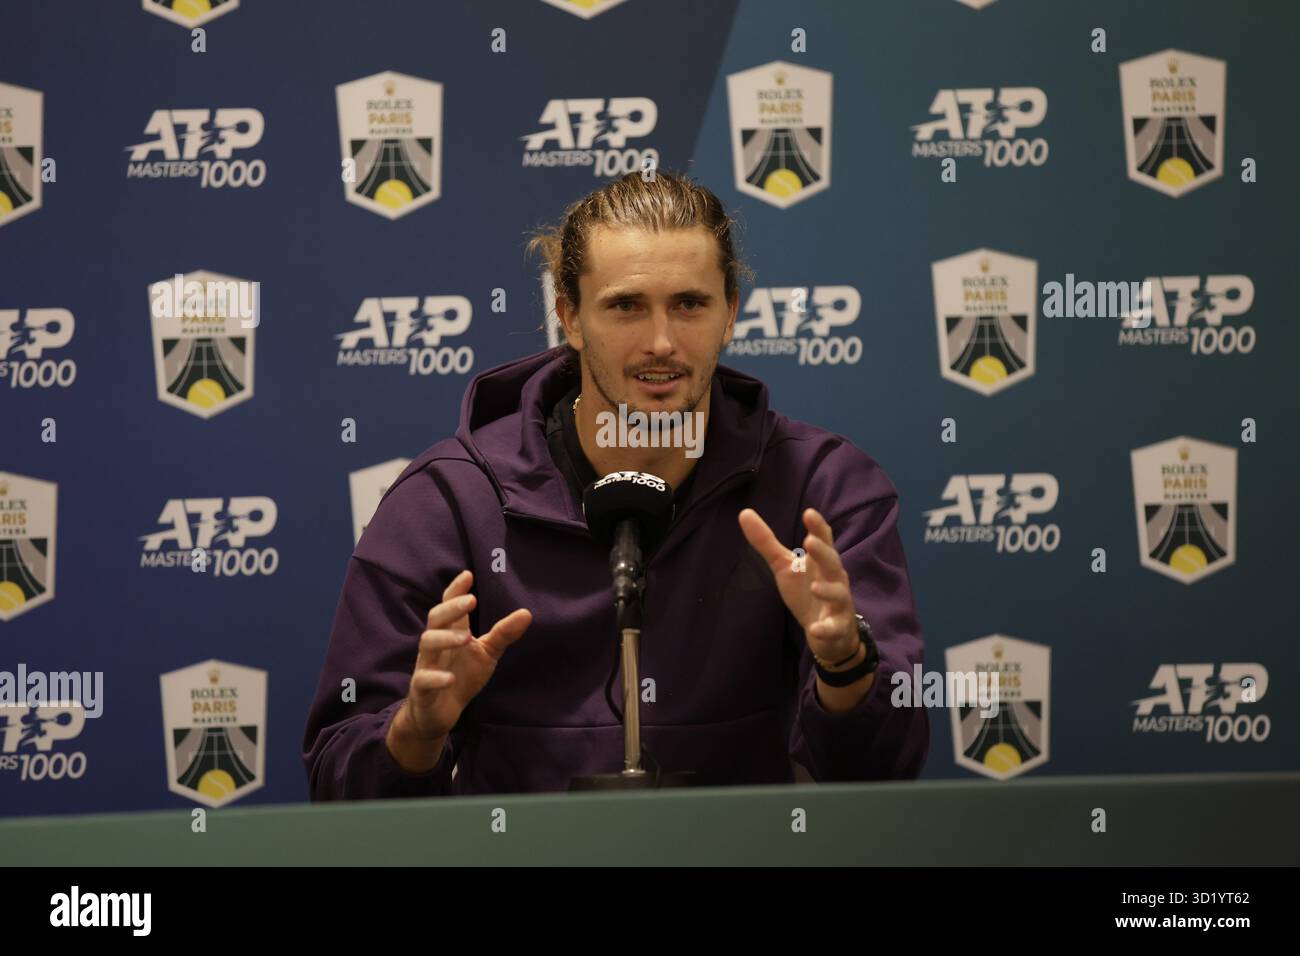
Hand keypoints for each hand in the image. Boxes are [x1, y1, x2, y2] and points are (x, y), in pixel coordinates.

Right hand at [387, 570, 530, 770]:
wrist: (439, 714)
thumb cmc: (462, 676)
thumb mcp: (486, 653)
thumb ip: (503, 634)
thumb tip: (527, 612)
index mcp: (450, 632)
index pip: (448, 606)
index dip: (455, 590)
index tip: (468, 575)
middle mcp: (435, 645)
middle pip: (435, 619)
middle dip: (451, 608)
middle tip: (471, 600)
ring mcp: (426, 666)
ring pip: (427, 644)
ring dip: (445, 638)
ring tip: (466, 637)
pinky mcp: (422, 690)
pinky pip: (423, 680)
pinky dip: (435, 678)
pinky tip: (450, 678)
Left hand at [738, 507, 859, 665]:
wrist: (827, 632)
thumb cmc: (807, 591)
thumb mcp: (784, 566)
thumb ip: (767, 542)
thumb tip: (744, 513)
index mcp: (822, 561)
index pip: (823, 540)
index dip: (818, 527)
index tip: (809, 513)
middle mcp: (834, 578)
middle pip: (832, 562)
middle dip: (823, 553)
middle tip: (810, 541)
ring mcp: (838, 602)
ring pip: (838, 594)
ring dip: (827, 590)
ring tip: (814, 587)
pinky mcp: (838, 626)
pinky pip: (834, 627)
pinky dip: (826, 628)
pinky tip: (815, 628)